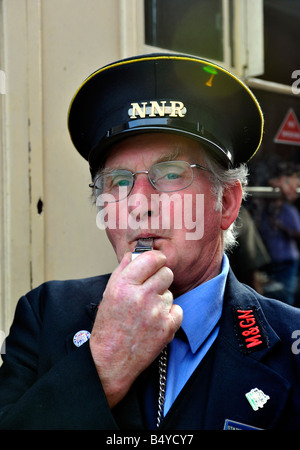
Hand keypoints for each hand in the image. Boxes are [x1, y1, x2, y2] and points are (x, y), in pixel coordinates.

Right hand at [89, 250, 182, 407]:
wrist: (110, 361)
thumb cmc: (108, 328)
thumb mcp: (108, 294)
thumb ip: (121, 271)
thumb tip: (132, 255)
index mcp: (124, 285)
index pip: (152, 258)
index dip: (157, 259)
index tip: (156, 262)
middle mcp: (141, 296)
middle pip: (167, 273)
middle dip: (160, 278)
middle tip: (151, 288)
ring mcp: (156, 312)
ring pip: (170, 292)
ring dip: (162, 299)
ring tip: (147, 311)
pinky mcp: (167, 327)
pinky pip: (177, 309)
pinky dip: (169, 314)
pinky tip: (156, 321)